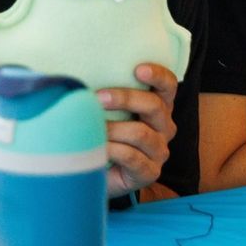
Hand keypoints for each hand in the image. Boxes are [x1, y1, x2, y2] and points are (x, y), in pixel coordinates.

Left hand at [99, 63, 177, 195]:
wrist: (97, 175)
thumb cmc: (102, 137)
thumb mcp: (107, 112)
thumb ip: (104, 96)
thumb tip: (78, 78)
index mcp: (159, 107)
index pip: (168, 86)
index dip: (158, 75)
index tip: (138, 69)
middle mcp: (165, 127)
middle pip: (154, 106)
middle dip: (125, 99)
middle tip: (98, 98)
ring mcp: (159, 151)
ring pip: (142, 133)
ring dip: (114, 128)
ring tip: (93, 127)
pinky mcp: (149, 172)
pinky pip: (132, 157)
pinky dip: (112, 150)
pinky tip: (98, 147)